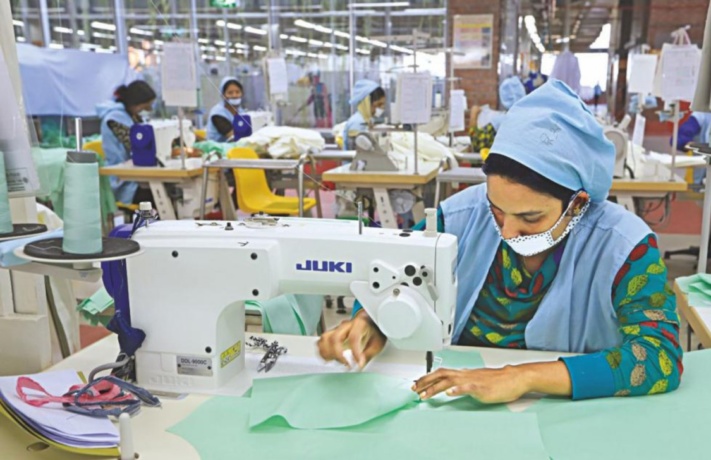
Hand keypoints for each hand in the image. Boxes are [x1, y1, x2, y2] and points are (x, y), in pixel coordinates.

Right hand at [317, 311, 386, 368]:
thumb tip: (359, 366)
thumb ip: (368, 355)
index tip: (358, 364)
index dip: (355, 352)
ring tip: (336, 361)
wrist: (370, 322)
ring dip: (327, 353)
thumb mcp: (378, 343)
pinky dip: (322, 351)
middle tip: (346, 364)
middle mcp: (347, 325)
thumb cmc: (373, 332)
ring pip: (325, 338)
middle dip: (337, 354)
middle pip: (335, 337)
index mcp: (360, 324)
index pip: (354, 337)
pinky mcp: (332, 333)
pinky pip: (321, 340)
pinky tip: (329, 358)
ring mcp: (338, 328)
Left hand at [412, 366, 529, 403]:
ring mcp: (473, 380)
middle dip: (425, 381)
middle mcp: (465, 375)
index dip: (427, 378)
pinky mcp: (481, 388)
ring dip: (436, 387)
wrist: (514, 378)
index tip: (416, 383)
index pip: (441, 373)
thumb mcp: (476, 380)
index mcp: (463, 374)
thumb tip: (452, 385)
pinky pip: (468, 387)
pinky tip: (450, 393)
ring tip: (424, 394)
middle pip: (441, 375)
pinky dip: (458, 389)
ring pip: (450, 381)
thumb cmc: (497, 380)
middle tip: (413, 388)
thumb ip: (463, 382)